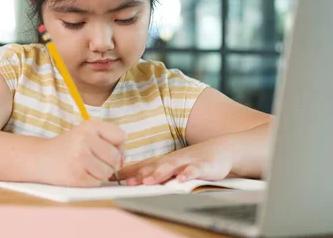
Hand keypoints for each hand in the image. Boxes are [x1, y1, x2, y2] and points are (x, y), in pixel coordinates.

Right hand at [41, 120, 125, 186]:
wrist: (39, 158)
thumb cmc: (69, 146)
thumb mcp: (87, 133)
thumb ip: (108, 141)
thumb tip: (122, 161)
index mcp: (90, 125)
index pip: (121, 137)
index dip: (118, 146)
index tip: (107, 149)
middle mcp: (85, 138)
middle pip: (115, 157)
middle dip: (110, 163)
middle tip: (96, 161)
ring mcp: (80, 157)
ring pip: (108, 172)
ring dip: (101, 174)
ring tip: (87, 167)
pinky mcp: (75, 175)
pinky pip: (97, 183)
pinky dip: (91, 181)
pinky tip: (80, 174)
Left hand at [117, 137, 234, 185]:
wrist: (221, 149)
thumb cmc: (193, 160)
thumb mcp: (171, 166)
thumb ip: (153, 172)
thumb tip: (129, 179)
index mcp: (164, 162)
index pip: (142, 166)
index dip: (128, 172)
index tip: (111, 178)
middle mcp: (173, 160)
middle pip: (154, 167)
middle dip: (140, 175)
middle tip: (127, 183)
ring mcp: (187, 162)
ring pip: (172, 167)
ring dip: (159, 174)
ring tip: (149, 181)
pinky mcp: (203, 166)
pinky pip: (195, 171)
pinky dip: (187, 175)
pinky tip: (181, 180)